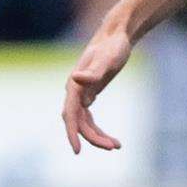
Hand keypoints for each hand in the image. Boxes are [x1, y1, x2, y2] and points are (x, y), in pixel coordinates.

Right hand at [62, 21, 132, 153]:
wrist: (115, 36)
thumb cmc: (112, 47)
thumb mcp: (106, 59)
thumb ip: (92, 72)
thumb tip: (74, 78)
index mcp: (74, 86)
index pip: (70, 115)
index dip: (72, 133)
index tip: (77, 151)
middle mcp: (74, 92)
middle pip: (78, 123)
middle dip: (93, 138)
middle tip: (113, 147)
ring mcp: (81, 94)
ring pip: (84, 124)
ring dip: (97, 137)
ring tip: (116, 146)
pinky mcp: (89, 94)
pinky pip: (89, 119)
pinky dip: (98, 130)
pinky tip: (113, 140)